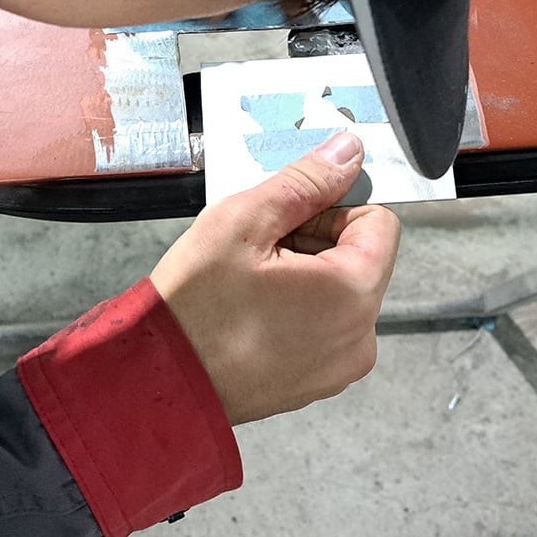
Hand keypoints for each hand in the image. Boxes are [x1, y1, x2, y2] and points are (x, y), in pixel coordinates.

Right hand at [150, 133, 399, 424]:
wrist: (158, 380)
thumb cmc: (194, 308)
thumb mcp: (242, 223)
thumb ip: (305, 182)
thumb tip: (348, 153)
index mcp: (352, 293)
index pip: (379, 222)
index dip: (330, 210)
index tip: (284, 221)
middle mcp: (360, 337)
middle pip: (359, 259)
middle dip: (314, 244)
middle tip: (256, 254)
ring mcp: (339, 367)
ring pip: (339, 294)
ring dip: (304, 278)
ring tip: (249, 287)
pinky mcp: (317, 383)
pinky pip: (322, 329)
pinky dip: (295, 313)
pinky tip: (251, 315)